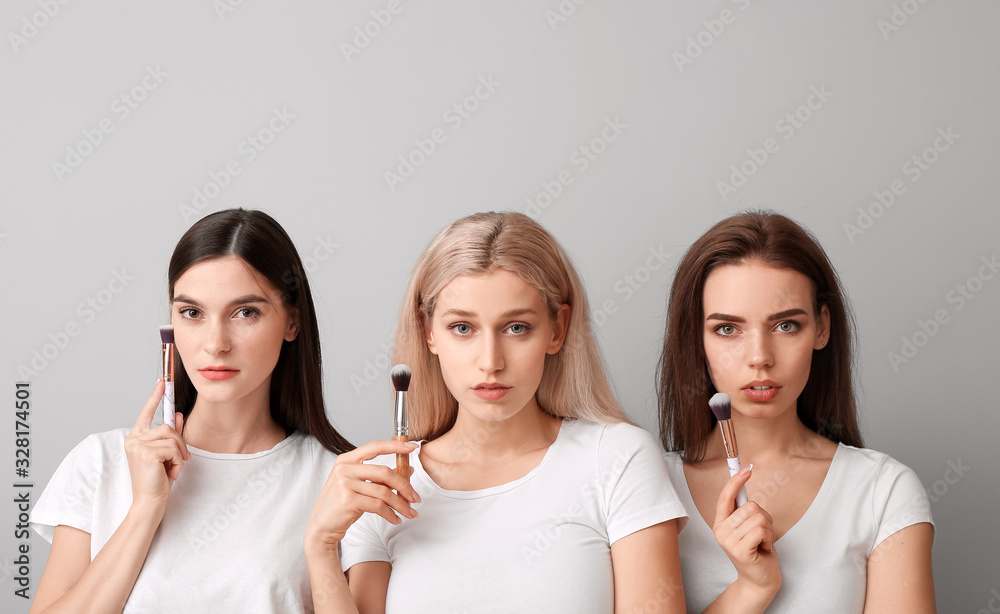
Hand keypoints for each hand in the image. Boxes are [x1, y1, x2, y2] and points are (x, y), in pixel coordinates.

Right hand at [123, 380, 189, 514]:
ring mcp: (138, 445)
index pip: (146, 413)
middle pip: (167, 427)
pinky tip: (169, 473)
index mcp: (136, 438)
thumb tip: (177, 414)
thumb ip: (170, 435)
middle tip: (179, 461)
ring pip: (172, 437)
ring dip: (178, 455)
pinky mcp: (147, 453)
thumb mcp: (166, 455)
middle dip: (179, 444)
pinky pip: (174, 449)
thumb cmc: (157, 480)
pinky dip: (177, 462)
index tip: (162, 383)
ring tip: (171, 469)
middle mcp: (133, 439)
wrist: (150, 501)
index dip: (155, 397)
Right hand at [305, 440, 420, 551]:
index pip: (375, 447)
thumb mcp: (361, 487)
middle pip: (384, 472)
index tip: (412, 447)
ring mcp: (344, 483)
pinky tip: (395, 519)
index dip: (395, 446)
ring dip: (401, 504)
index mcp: (347, 460)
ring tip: (409, 512)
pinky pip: (378, 506)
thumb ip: (380, 477)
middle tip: (415, 497)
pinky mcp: (347, 500)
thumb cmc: (342, 505)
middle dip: (405, 486)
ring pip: (384, 492)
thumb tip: (408, 470)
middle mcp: (344, 468)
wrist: (322, 526)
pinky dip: (390, 514)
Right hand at [712, 465, 780, 599]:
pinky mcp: (739, 550)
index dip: (736, 481)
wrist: (760, 579)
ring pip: (759, 518)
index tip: (748, 469)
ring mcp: (728, 541)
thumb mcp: (748, 527)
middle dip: (765, 518)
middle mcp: (720, 530)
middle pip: (750, 506)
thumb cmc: (757, 550)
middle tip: (763, 534)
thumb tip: (742, 478)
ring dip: (769, 529)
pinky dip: (769, 537)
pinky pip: (761, 530)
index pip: (725, 496)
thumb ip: (743, 509)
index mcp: (720, 522)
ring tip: (763, 542)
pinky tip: (765, 548)